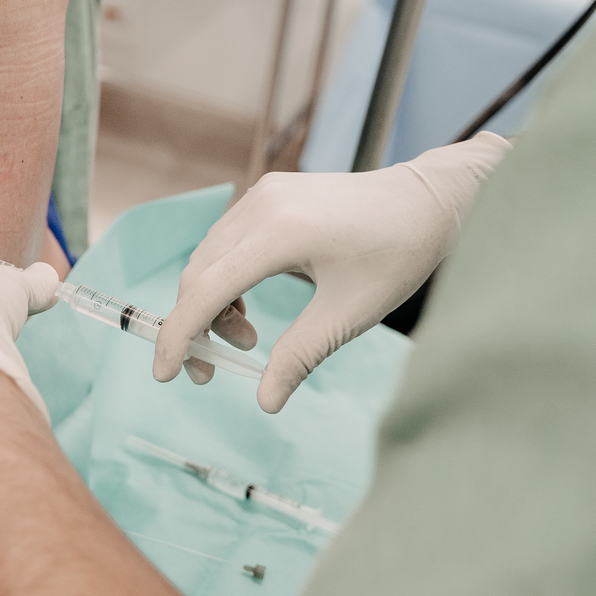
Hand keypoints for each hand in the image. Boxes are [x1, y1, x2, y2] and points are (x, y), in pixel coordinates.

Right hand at [155, 133, 509, 412]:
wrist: (428, 201)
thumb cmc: (397, 256)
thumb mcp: (349, 316)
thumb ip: (299, 356)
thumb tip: (265, 402)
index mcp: (279, 234)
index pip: (206, 290)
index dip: (179, 335)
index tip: (167, 375)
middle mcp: (261, 206)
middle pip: (199, 273)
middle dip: (195, 326)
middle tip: (211, 370)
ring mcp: (262, 194)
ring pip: (209, 257)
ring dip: (213, 303)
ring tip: (248, 340)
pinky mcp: (269, 193)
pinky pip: (227, 241)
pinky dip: (226, 278)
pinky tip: (250, 307)